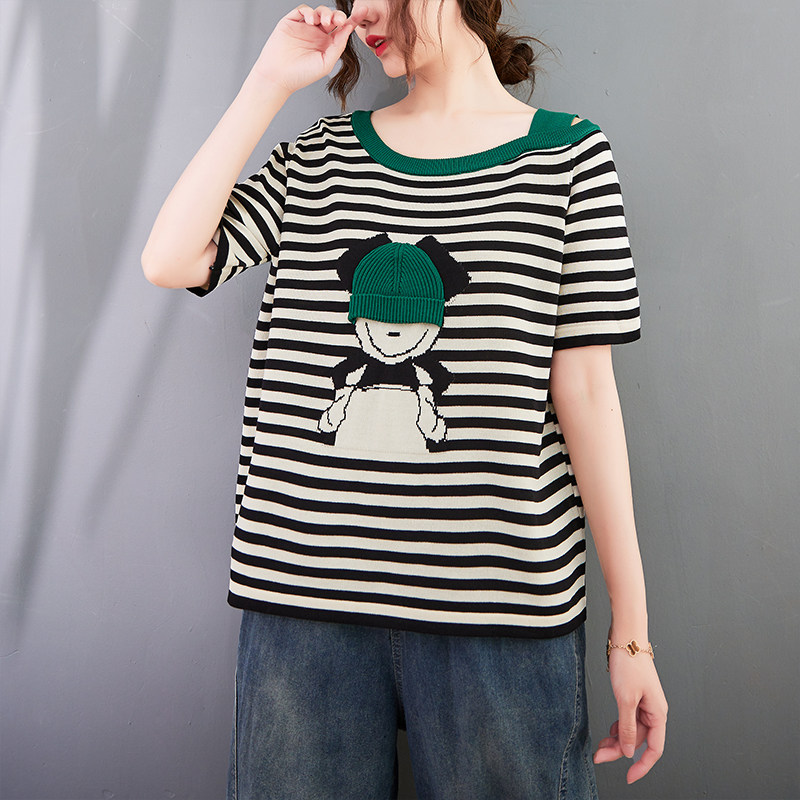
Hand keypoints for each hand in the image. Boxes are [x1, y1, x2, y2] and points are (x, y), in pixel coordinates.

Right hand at [250, 4, 368, 95]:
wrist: (278, 76)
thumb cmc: (301, 75)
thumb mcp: (326, 63)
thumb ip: (338, 46)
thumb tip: (348, 29)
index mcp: (327, 45)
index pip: (342, 29)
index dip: (353, 20)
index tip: (362, 11)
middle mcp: (317, 35)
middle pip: (332, 18)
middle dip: (338, 15)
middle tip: (338, 20)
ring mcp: (304, 28)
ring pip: (319, 12)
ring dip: (324, 13)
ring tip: (323, 22)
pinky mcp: (291, 22)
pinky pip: (302, 10)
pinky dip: (309, 11)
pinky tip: (310, 20)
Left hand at [593, 650, 667, 783]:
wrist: (626, 639)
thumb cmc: (629, 664)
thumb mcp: (625, 699)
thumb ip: (627, 727)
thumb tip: (627, 751)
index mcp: (657, 713)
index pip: (654, 749)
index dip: (642, 765)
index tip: (629, 776)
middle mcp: (653, 711)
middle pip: (639, 741)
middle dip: (619, 751)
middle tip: (599, 756)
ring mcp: (644, 704)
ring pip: (631, 731)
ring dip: (616, 740)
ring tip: (599, 746)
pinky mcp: (634, 697)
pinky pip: (628, 720)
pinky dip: (617, 727)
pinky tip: (608, 731)